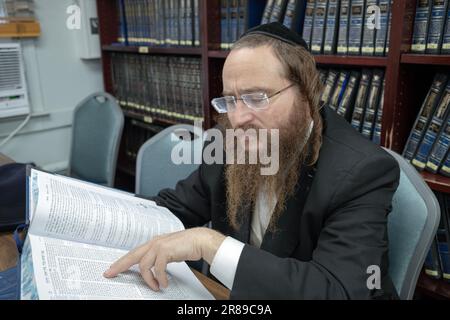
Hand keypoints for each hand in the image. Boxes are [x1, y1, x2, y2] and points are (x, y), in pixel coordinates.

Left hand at [103, 227, 225, 290]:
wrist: (200, 240)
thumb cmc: (187, 246)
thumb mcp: (170, 252)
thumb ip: (159, 257)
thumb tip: (153, 269)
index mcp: (153, 242)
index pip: (133, 253)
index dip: (122, 261)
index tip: (112, 269)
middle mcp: (154, 242)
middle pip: (132, 256)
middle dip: (120, 266)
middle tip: (110, 274)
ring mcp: (159, 245)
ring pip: (144, 265)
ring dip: (148, 279)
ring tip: (155, 287)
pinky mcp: (166, 250)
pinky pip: (158, 268)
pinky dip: (160, 278)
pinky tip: (164, 283)